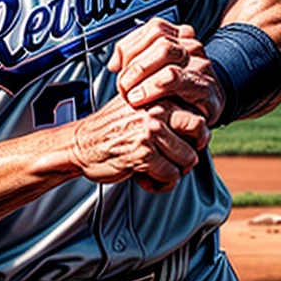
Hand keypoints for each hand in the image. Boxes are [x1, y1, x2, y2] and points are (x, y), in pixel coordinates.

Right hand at [70, 94, 202, 191]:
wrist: (80, 144)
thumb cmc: (110, 129)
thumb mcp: (138, 107)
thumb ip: (165, 110)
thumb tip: (198, 127)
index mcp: (157, 96)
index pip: (196, 112)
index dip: (194, 134)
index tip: (183, 142)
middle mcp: (156, 110)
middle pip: (200, 131)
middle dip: (191, 149)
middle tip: (177, 158)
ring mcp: (151, 131)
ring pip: (188, 159)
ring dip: (174, 171)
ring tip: (156, 169)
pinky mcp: (144, 154)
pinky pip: (170, 176)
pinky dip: (160, 184)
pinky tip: (145, 177)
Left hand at [109, 18, 225, 127]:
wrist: (203, 114)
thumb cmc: (174, 93)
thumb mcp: (151, 72)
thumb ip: (132, 60)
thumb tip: (113, 63)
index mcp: (178, 36)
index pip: (153, 28)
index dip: (131, 46)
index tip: (119, 67)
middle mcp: (191, 46)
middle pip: (160, 40)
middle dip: (136, 65)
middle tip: (124, 86)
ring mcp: (201, 64)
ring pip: (167, 55)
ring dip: (143, 77)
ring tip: (133, 96)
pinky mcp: (206, 87)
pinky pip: (177, 79)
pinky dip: (155, 89)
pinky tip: (147, 101)